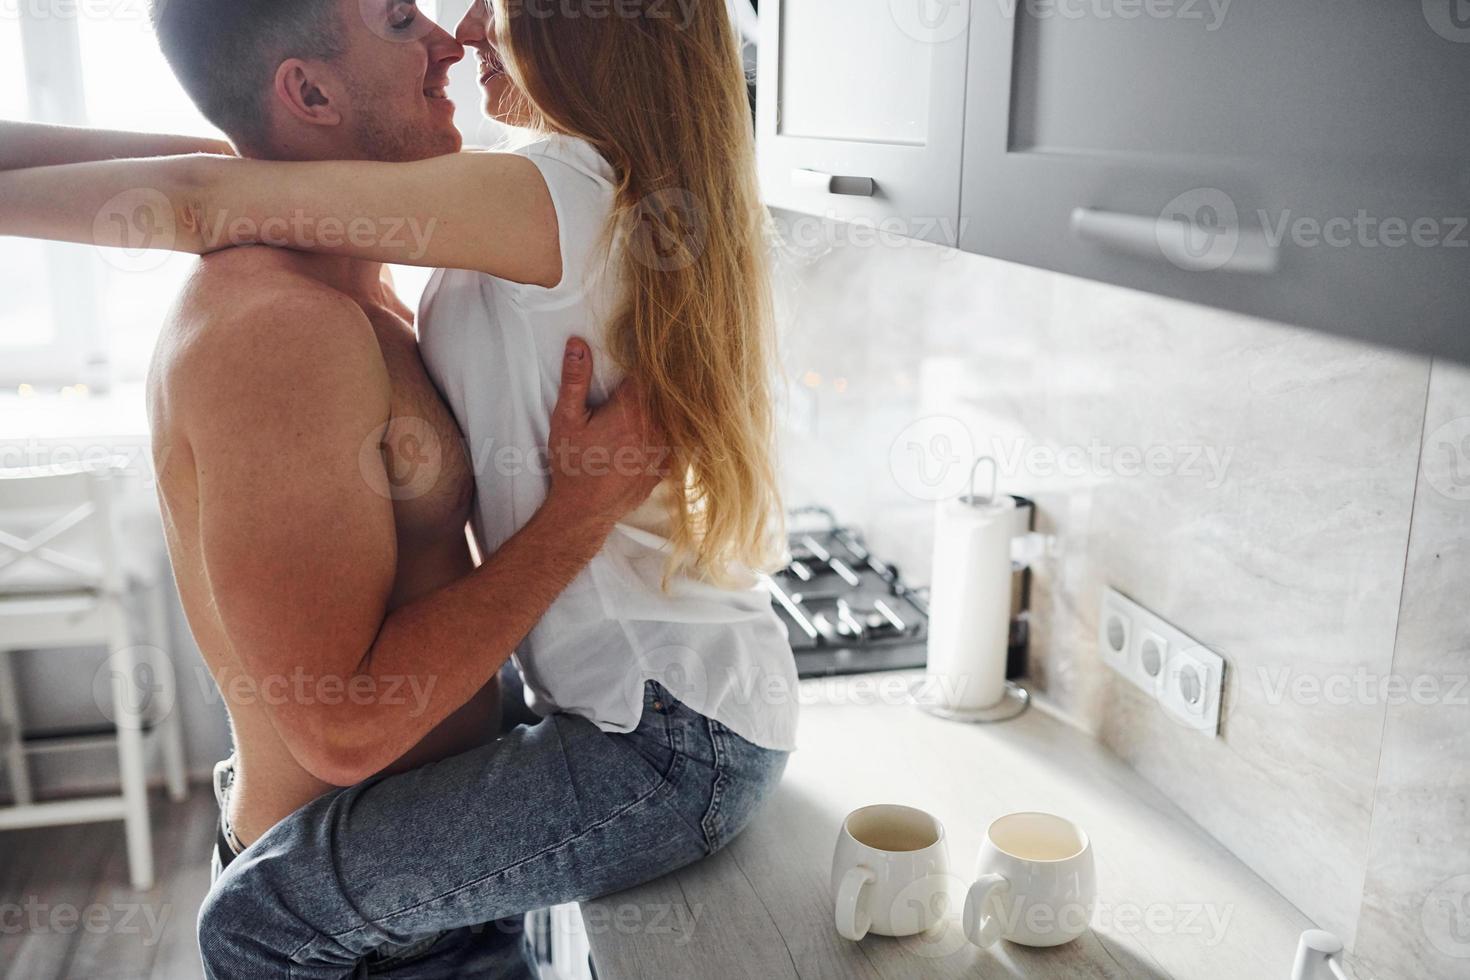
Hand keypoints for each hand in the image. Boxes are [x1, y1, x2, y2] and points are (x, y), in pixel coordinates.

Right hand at [546, 338, 668, 527]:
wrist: (584, 511)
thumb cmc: (573, 464)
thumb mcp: (566, 419)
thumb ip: (575, 380)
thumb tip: (578, 343)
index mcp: (633, 409)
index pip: (651, 372)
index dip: (649, 359)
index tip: (649, 350)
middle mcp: (656, 427)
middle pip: (668, 393)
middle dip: (661, 381)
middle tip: (660, 367)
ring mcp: (665, 449)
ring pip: (676, 416)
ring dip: (669, 406)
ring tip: (665, 395)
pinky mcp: (666, 466)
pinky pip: (678, 441)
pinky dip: (673, 431)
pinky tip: (660, 431)